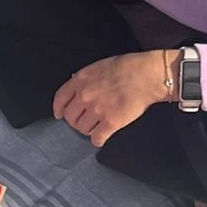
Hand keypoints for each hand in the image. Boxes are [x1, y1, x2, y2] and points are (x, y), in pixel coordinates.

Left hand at [53, 51, 175, 147]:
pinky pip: (97, 138)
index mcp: (81, 80)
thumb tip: (78, 87)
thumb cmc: (128, 67)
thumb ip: (86, 79)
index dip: (59, 109)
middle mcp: (85, 96)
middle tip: (82, 122)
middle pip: (70, 117)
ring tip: (94, 128)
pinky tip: (101, 138)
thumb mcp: (100, 67)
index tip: (59, 115)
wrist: (146, 75)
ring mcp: (97, 110)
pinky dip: (97, 140)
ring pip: (82, 128)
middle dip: (75, 121)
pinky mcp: (110, 123)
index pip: (60, 98)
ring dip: (87, 130)